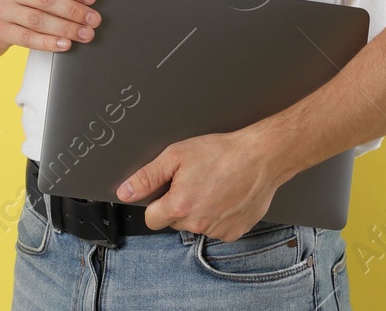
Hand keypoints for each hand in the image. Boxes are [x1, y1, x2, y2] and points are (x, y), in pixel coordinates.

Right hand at [0, 0, 102, 52]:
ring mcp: (1, 10)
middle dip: (74, 11)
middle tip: (92, 19)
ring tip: (84, 33)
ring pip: (38, 20)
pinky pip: (28, 39)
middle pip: (45, 0)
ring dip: (66, 28)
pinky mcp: (0, 31)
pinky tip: (64, 43)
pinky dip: (48, 42)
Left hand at [116, 128, 282, 240]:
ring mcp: (217, 231)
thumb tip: (125, 191)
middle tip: (194, 182)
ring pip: (196, 225)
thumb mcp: (176, 155)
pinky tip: (225, 196)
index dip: (157, 203)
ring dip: (199, 211)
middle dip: (178, 205)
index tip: (167, 191)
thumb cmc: (222, 152)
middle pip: (174, 222)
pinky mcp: (234, 233)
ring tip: (212, 186)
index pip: (151, 219)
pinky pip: (216, 229)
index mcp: (179, 206)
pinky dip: (218, 216)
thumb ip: (147, 177)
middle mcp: (197, 223)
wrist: (260, 157)